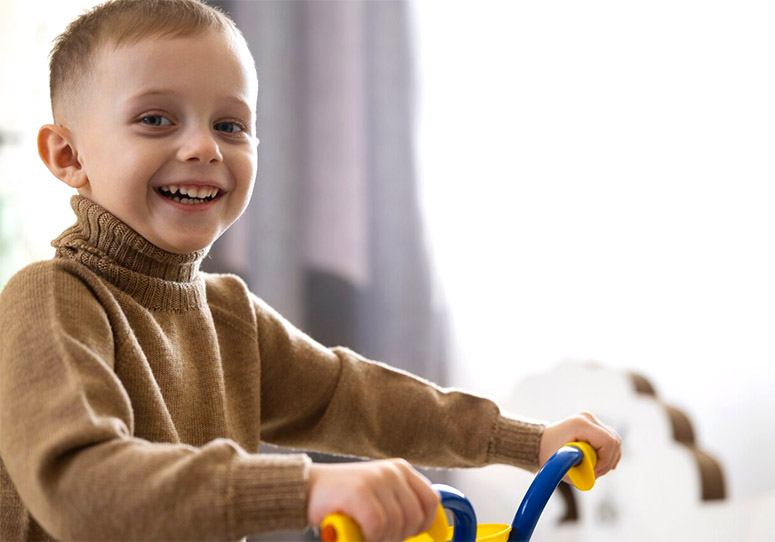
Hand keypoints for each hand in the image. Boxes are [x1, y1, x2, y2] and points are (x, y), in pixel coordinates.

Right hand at [307, 459, 439, 540]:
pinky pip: (377, 526)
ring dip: (380, 537)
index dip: (423, 524)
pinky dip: (368, 535)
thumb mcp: (379, 496)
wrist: (306, 488)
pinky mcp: (360, 492)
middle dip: (397, 535)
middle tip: (377, 534)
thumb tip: (428, 532)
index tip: (409, 534)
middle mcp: (392, 471)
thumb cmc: (344, 499)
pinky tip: (355, 529)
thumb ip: (401, 506)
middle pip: (414, 518)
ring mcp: (376, 479)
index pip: (431, 500)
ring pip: (396, 525)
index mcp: (401, 469)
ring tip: (363, 530)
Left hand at [539, 411, 621, 478]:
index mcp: (580, 424)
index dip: (605, 461)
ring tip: (593, 468)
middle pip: (614, 442)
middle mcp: (588, 418)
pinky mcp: (595, 425)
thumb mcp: (562, 465)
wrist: (541, 442)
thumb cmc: (550, 454)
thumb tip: (592, 477)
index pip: (608, 442)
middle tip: (593, 473)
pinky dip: (608, 454)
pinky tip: (598, 462)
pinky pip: (611, 441)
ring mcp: (592, 420)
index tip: (593, 472)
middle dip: (607, 462)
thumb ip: (578, 472)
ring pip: (615, 442)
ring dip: (608, 459)